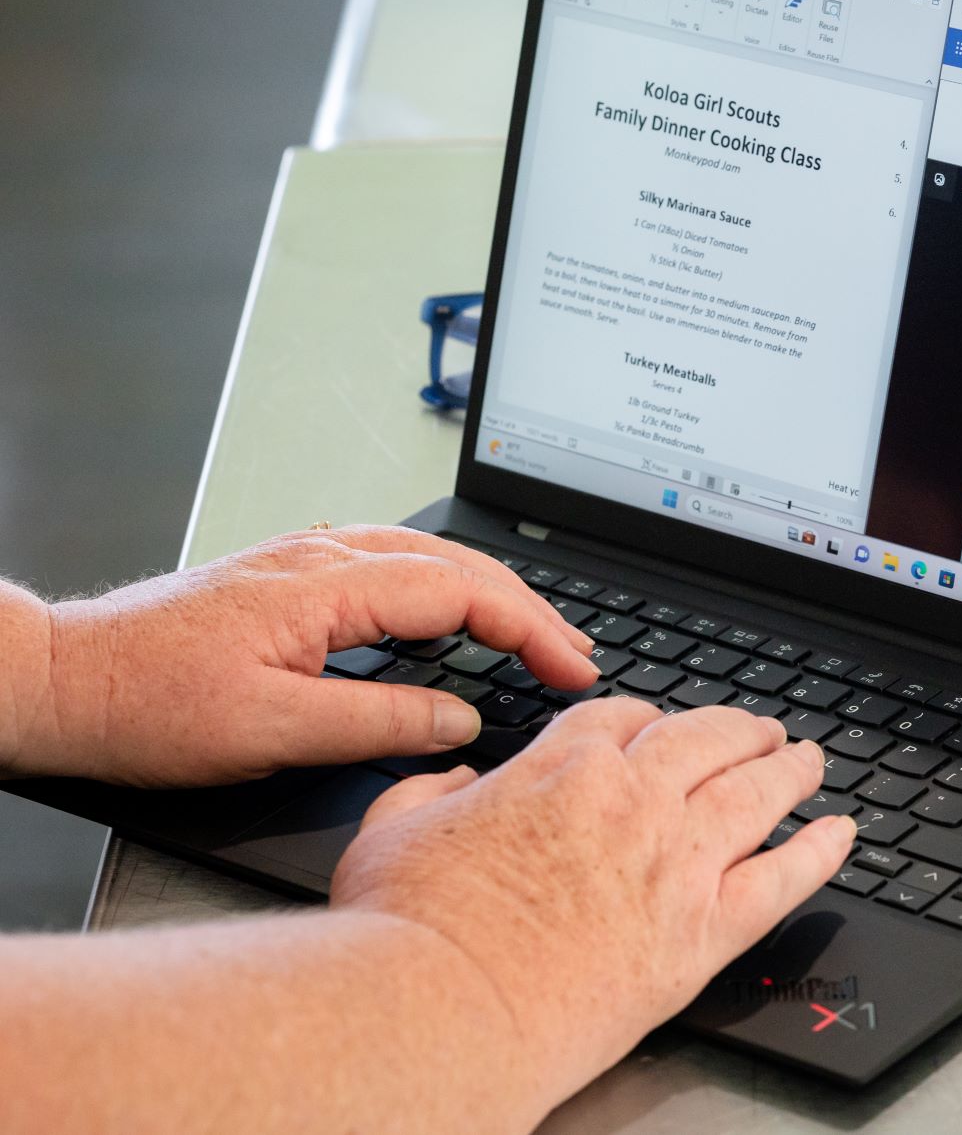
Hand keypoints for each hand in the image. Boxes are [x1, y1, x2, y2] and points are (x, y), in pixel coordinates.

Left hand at [30, 525, 599, 785]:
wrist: (59, 682)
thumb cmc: (146, 707)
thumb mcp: (270, 731)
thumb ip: (377, 720)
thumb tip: (460, 715)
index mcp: (326, 587)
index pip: (461, 595)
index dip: (529, 631)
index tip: (571, 669)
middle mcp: (321, 557)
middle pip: (456, 565)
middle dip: (529, 608)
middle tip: (575, 656)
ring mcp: (304, 561)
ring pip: (427, 557)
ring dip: (491, 592)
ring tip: (534, 632)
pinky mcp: (288, 577)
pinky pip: (391, 564)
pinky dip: (444, 587)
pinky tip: (451, 611)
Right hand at [332, 701, 854, 1118]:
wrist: (443, 1009)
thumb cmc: (408, 932)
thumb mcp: (391, 830)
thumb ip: (430, 793)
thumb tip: (455, 780)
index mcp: (560, 768)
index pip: (622, 718)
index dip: (647, 719)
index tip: (660, 727)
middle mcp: (630, 799)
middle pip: (706, 740)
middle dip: (737, 729)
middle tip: (760, 729)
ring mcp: (676, 862)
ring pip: (756, 794)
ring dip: (789, 770)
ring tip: (809, 760)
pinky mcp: (703, 931)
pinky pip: (783, 878)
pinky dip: (820, 851)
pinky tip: (840, 834)